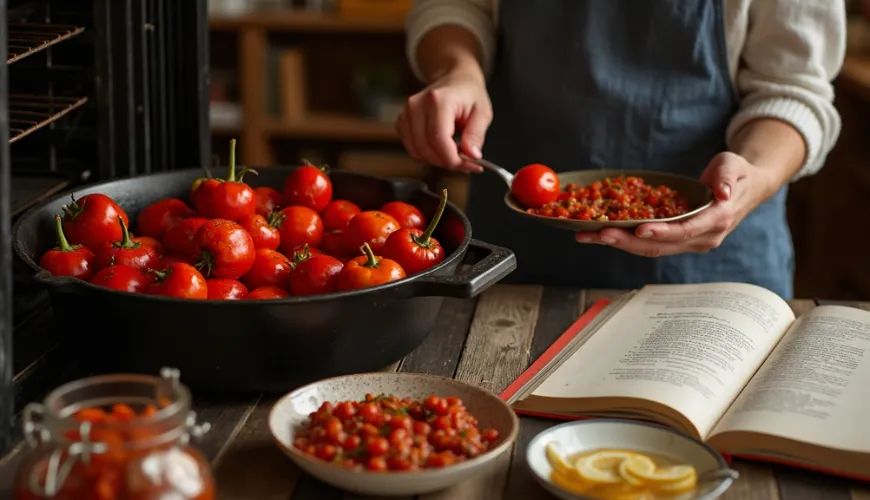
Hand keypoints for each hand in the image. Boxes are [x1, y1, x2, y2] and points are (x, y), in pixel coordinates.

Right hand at [395, 67, 491, 172]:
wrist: (454, 79)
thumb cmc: (469, 94)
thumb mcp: (482, 113)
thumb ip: (476, 135)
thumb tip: (472, 155)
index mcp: (437, 101)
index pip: (439, 140)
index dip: (453, 159)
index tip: (469, 165)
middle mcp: (416, 106)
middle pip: (426, 149)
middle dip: (447, 161)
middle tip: (465, 161)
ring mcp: (406, 113)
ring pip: (417, 152)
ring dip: (436, 159)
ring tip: (453, 152)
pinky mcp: (402, 121)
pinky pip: (412, 149)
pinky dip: (427, 154)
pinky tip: (441, 147)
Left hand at [574, 152, 778, 256]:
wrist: (745, 189)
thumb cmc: (737, 173)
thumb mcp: (733, 165)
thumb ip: (726, 177)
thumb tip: (721, 192)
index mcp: (717, 220)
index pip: (686, 230)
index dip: (661, 231)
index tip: (638, 229)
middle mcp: (703, 238)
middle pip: (660, 245)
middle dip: (626, 241)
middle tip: (597, 234)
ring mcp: (690, 243)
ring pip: (650, 249)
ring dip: (618, 244)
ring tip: (588, 237)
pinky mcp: (678, 242)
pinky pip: (649, 244)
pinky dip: (625, 240)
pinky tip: (600, 234)